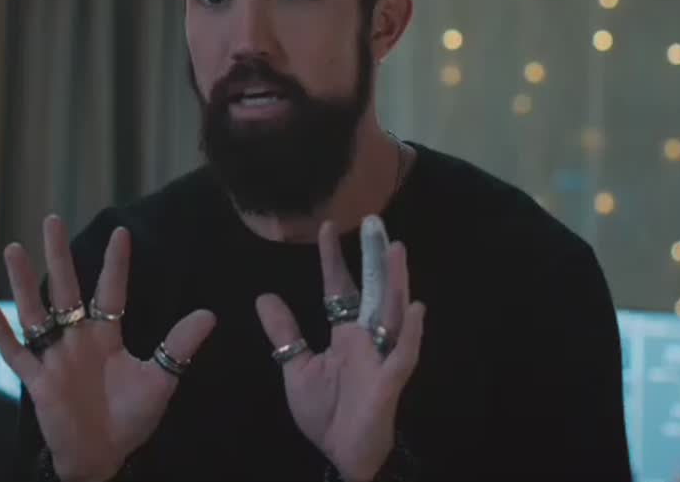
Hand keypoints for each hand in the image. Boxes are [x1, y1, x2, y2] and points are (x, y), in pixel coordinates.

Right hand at [0, 216, 216, 481]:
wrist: (103, 456)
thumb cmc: (129, 418)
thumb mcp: (159, 380)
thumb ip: (178, 347)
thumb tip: (210, 314)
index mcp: (106, 336)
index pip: (111, 291)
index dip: (116, 264)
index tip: (121, 231)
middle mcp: (77, 339)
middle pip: (66, 289)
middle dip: (59, 255)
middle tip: (52, 219)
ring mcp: (55, 358)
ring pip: (35, 313)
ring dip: (24, 283)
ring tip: (14, 249)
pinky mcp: (38, 381)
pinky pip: (17, 354)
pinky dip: (3, 334)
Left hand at [256, 218, 425, 481]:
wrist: (338, 455)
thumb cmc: (325, 414)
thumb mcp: (297, 368)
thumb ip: (285, 334)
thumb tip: (264, 297)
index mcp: (345, 335)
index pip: (339, 289)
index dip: (333, 260)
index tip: (326, 228)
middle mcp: (367, 340)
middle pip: (374, 293)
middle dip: (375, 261)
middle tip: (375, 224)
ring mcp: (381, 358)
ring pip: (393, 314)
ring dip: (397, 284)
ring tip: (397, 251)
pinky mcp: (390, 382)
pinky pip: (404, 355)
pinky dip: (411, 332)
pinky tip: (416, 308)